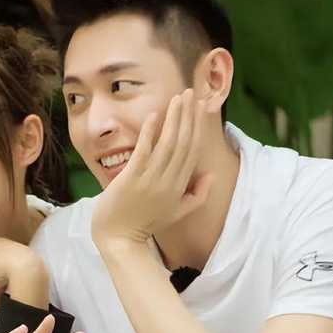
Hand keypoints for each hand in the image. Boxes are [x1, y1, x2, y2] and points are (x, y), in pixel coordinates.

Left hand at [92, 89, 213, 248]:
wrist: (120, 240)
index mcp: (180, 186)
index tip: (200, 106)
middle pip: (183, 142)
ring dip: (173, 118)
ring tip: (178, 97)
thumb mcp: (178, 211)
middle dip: (188, 115)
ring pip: (168, 143)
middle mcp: (169, 180)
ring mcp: (151, 179)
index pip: (193, 150)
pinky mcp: (132, 178)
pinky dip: (149, 132)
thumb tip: (212, 174)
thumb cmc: (146, 224)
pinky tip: (154, 115)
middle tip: (191, 92)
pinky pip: (144, 151)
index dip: (197, 126)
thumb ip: (198, 194)